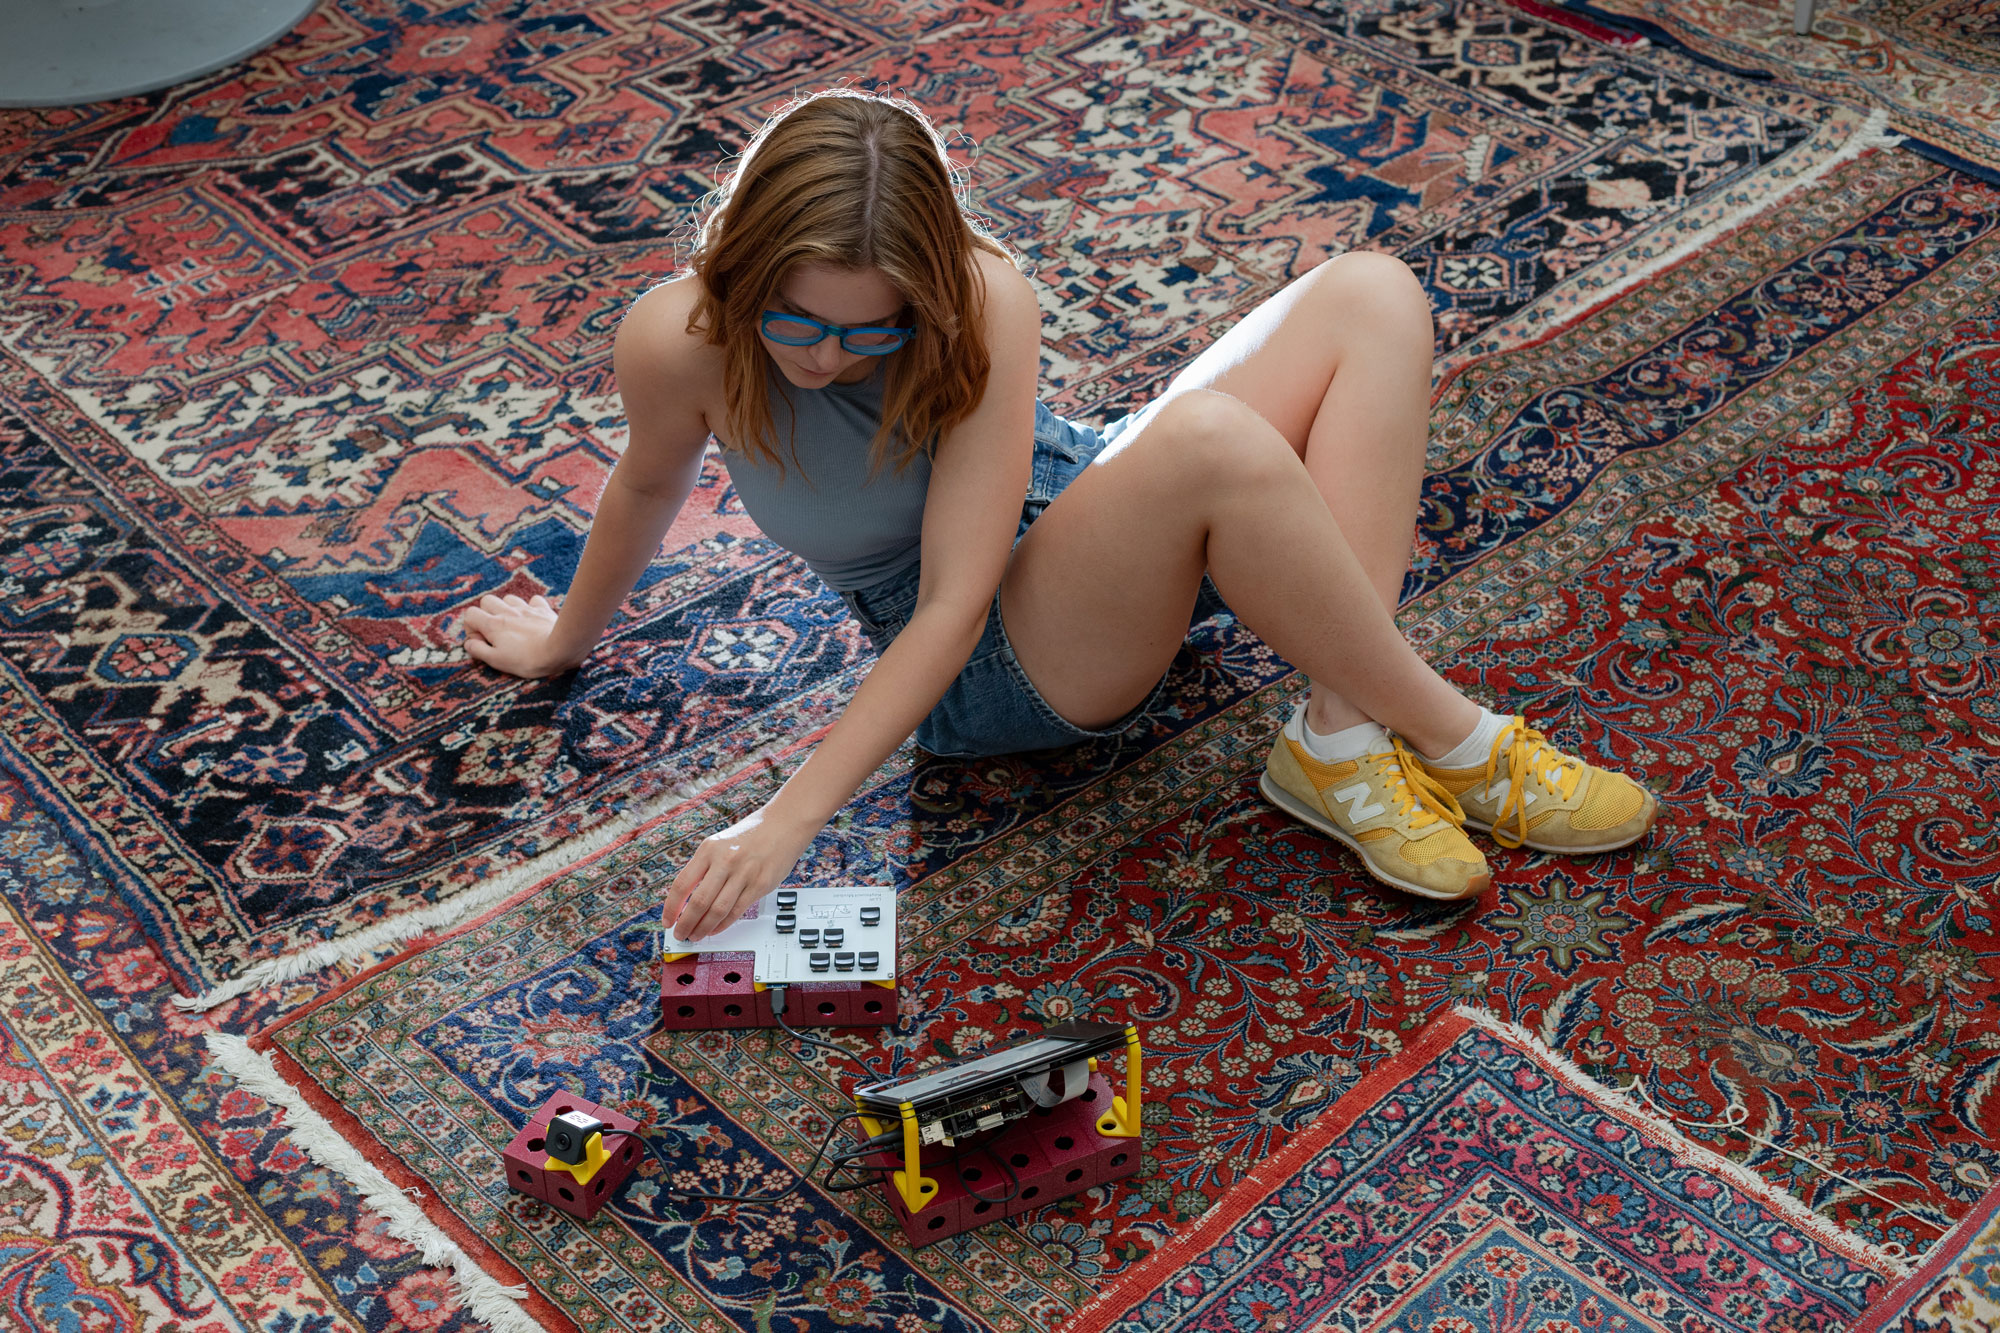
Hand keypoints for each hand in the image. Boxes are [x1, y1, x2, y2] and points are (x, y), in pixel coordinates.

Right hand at [462, 593, 571, 677]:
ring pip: (509, 598)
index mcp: (493, 624)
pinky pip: (533, 600)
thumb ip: (478, 650)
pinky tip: (533, 618)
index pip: (470, 614)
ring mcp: (526, 609)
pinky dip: (530, 607)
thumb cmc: (527, 659)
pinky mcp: (543, 609)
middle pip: (487, 601)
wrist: (560, 649)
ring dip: (507, 609)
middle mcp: (507, 612)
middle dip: (486, 614)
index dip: (471, 628)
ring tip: (514, 625)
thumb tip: (469, 643)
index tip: (482, 641)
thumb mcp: (497, 660)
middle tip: (496, 632)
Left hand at [665, 806, 813, 942]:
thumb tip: (687, 899)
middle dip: (686, 923)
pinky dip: (723, 924)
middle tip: (680, 933)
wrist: (784, 824)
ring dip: (703, 928)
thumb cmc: (752, 834)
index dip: (671, 907)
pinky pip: (737, 910)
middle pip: (698, 901)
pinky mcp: (760, 884)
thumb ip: (704, 868)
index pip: (682, 883)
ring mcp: (744, 873)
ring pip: (717, 910)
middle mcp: (725, 861)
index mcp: (709, 849)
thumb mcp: (720, 844)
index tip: (667, 920)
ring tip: (696, 935)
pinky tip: (716, 928)